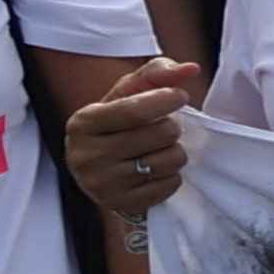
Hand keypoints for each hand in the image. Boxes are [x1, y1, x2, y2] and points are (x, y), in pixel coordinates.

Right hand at [64, 56, 201, 216]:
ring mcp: (101, 185)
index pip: (133, 111)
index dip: (165, 100)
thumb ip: (157, 73)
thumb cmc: (117, 122)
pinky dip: (172, 175)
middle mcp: (85, 156)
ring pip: (168, 160)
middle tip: (163, 128)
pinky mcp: (121, 205)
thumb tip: (191, 68)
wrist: (99, 167)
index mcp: (82, 123)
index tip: (180, 96)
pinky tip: (156, 169)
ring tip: (160, 148)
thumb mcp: (127, 93)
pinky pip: (170, 184)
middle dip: (172, 127)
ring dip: (175, 151)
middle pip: (159, 135)